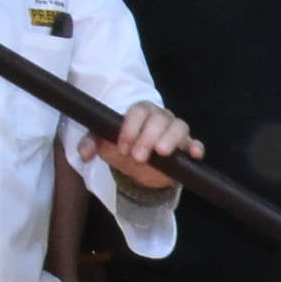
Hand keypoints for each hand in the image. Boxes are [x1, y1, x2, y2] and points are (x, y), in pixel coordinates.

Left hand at [78, 103, 201, 188]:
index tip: (123, 147)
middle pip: (158, 119)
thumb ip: (93, 144)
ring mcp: (175, 130)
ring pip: (179, 126)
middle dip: (148, 137)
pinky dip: (195, 146)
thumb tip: (84, 153)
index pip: (137, 112)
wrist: (141, 169)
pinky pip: (195, 142)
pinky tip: (193, 153)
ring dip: (170, 139)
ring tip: (162, 153)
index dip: (130, 128)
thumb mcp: (105, 146)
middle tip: (138, 156)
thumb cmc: (124, 149)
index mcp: (140, 112)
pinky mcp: (187, 146)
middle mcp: (160, 117)